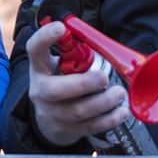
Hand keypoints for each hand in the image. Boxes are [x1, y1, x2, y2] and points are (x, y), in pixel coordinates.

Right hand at [26, 21, 128, 147]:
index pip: (35, 49)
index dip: (45, 37)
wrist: (50, 119)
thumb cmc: (62, 83)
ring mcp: (52, 113)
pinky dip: (109, 119)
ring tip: (119, 93)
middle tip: (104, 78)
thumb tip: (109, 45)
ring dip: (103, 102)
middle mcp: (41, 91)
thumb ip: (77, 54)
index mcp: (40, 68)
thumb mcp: (61, 65)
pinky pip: (89, 126)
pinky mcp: (66, 130)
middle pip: (55, 90)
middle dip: (83, 84)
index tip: (61, 27)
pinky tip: (121, 111)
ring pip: (76, 111)